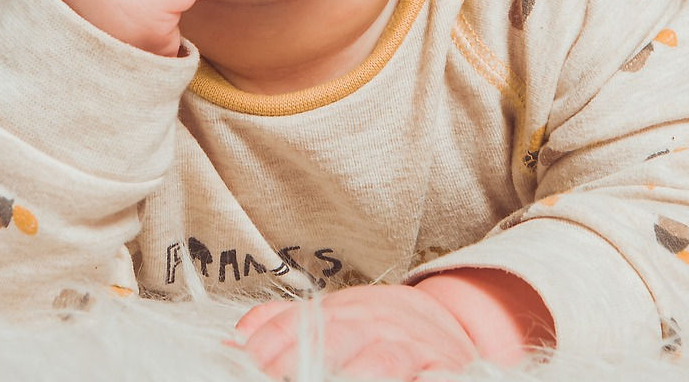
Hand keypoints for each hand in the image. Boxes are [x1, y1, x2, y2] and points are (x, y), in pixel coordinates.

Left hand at [231, 285, 478, 380]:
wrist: (449, 320)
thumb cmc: (378, 329)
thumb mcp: (334, 317)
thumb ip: (285, 325)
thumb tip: (238, 335)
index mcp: (344, 313)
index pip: (301, 323)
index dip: (274, 343)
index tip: (252, 361)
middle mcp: (376, 327)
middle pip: (339, 339)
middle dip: (308, 359)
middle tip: (279, 377)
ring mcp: (411, 350)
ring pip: (383, 363)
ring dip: (359, 376)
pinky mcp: (445, 370)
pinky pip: (438, 378)